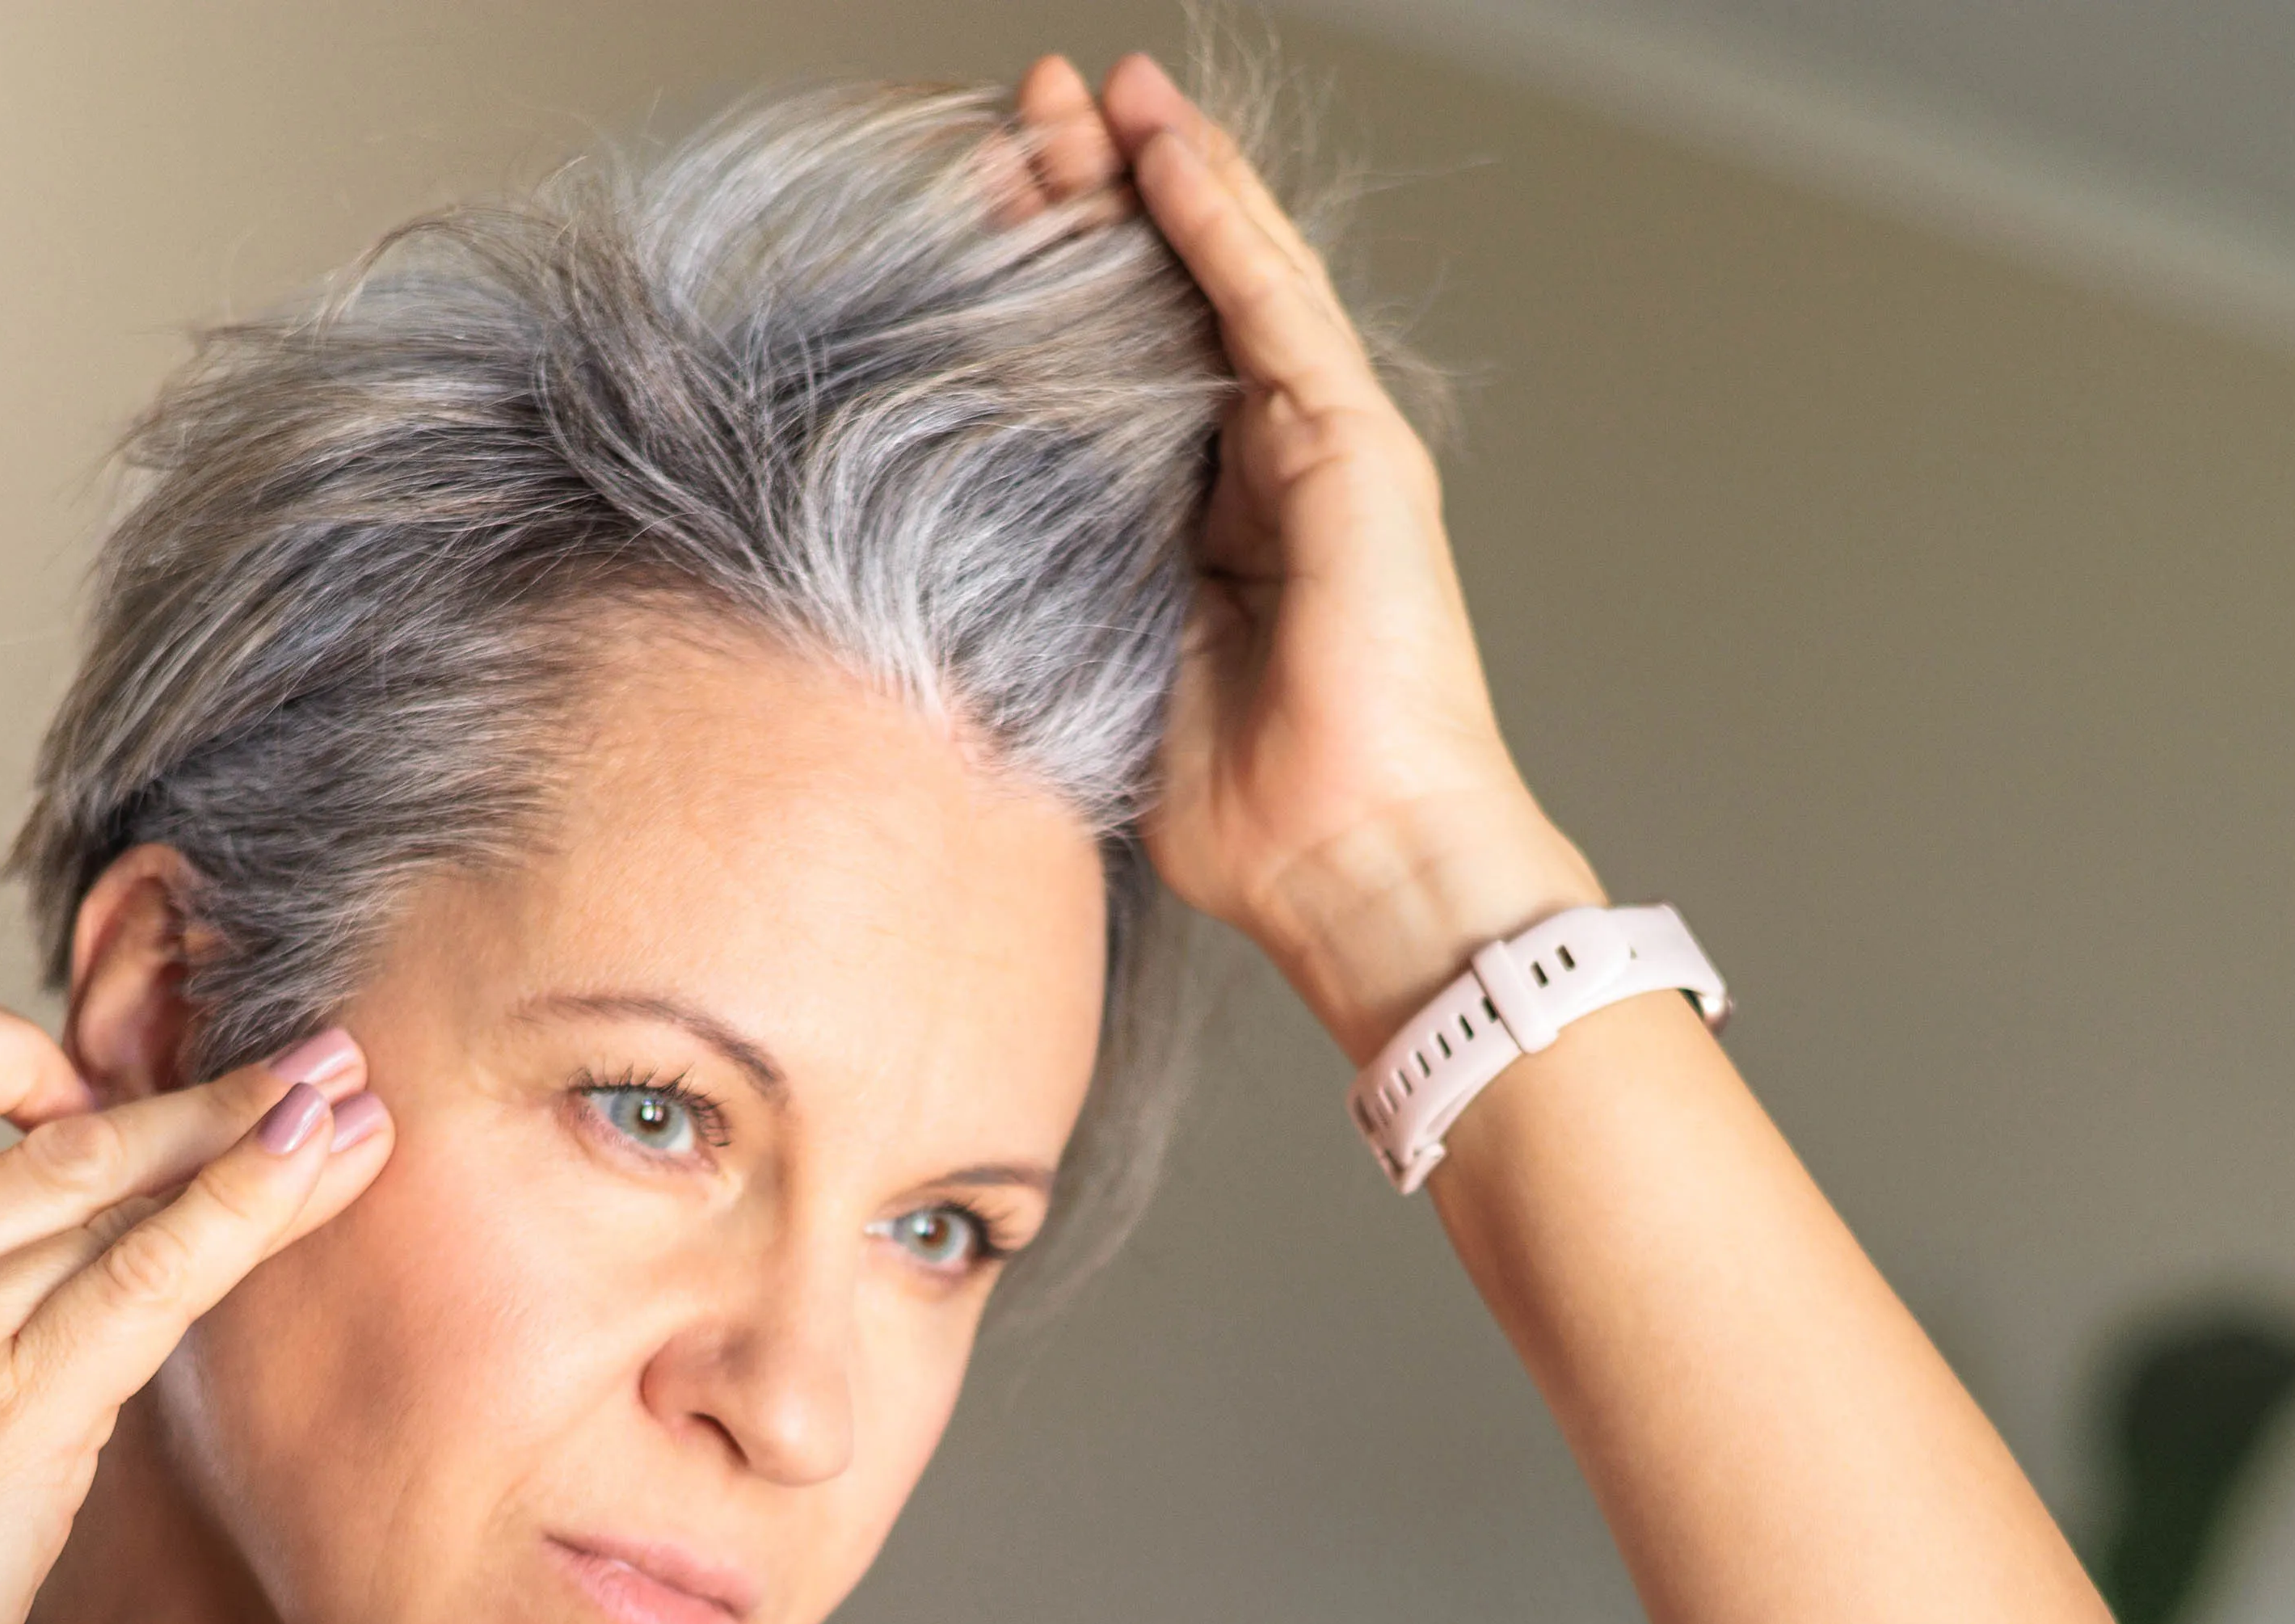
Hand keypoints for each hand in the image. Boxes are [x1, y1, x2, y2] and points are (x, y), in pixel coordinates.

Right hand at [0, 999, 390, 1623]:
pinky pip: (156, 1270)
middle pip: (55, 1129)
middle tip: (308, 1065)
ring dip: (259, 1133)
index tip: (84, 1097)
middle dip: (198, 1093)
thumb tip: (34, 1314)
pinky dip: (251, 1203)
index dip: (3, 1051)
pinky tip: (321, 1163)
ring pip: (122, 1181)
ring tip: (356, 1096)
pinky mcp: (10, 1411)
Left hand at [1012, 55, 1603, 1056]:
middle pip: (1167, 302)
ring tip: (1085, 90)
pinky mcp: (1357, 446)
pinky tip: (1166, 147)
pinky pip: (1274, 306)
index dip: (1054, 283)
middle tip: (1021, 114)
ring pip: (1224, 276)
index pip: (1118, 369)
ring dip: (1152, 176)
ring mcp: (1320, 449)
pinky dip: (1220, 219)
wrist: (1358, 862)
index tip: (980, 211)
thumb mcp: (1110, 672)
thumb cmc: (1251, 814)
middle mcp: (1266, 471)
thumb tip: (936, 563)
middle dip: (1094, 200)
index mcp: (1202, 527)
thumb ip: (1057, 597)